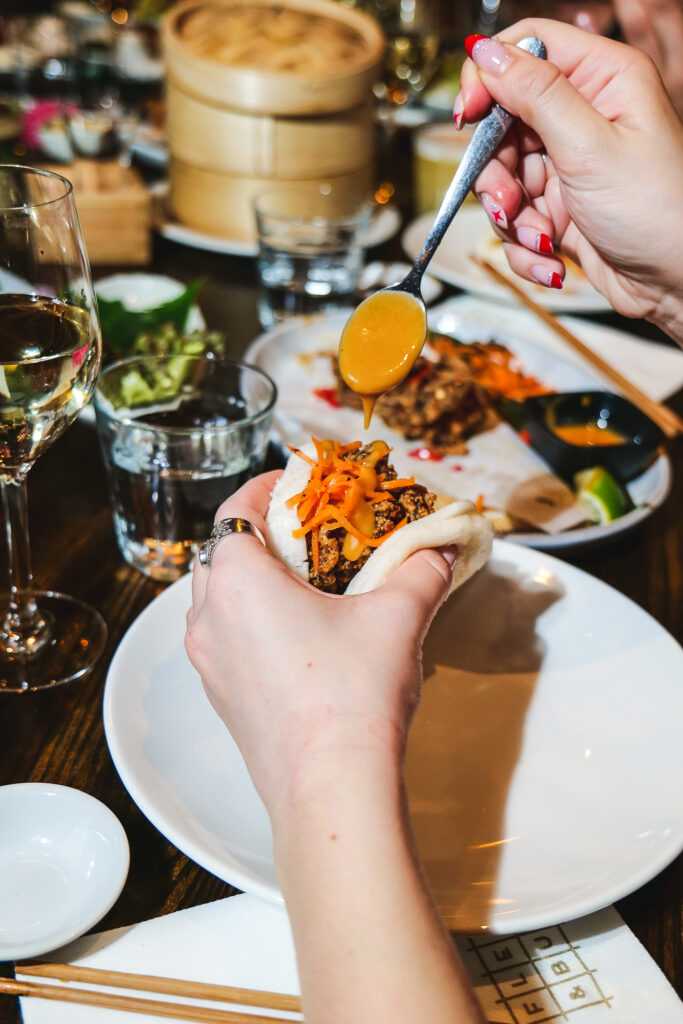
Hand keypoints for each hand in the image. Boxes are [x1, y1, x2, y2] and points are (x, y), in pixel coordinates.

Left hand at [185, 471, 453, 820]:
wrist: (332, 790)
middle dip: (262, 533)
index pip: (235, 509)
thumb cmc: (354, 695)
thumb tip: (444, 549)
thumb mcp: (397, 618)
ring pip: (218, 597)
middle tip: (310, 531)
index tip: (300, 484)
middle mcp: (209, 618)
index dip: (266, 487)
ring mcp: (209, 664)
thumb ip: (421, 571)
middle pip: (222, 551)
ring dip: (253, 578)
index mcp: (238, 582)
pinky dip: (250, 620)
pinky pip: (225, 638)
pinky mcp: (221, 699)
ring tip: (306, 581)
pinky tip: (301, 635)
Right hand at [455, 20, 682, 339]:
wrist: (677, 284)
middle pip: (504, 122)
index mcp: (603, 80)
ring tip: (539, 238)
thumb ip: (536, 95)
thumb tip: (490, 53)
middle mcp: (583, 118)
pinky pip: (516, 219)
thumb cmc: (660, 212)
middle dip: (497, 170)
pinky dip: (524, 245)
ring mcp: (569, 165)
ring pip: (503, 177)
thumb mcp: (591, 147)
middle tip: (508, 201)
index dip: (490, 75)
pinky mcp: (559, 208)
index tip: (469, 113)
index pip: (528, 48)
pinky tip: (550, 259)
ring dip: (511, 217)